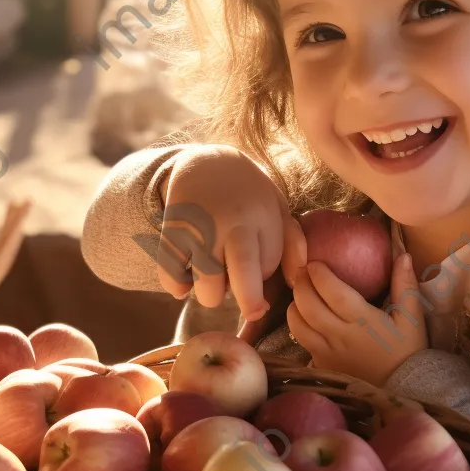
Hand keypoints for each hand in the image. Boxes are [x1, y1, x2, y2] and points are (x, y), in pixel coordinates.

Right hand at [156, 145, 306, 322]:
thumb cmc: (247, 193)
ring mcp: (196, 231)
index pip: (267, 266)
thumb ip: (294, 243)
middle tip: (250, 308)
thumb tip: (298, 280)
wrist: (203, 162)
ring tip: (216, 276)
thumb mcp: (277, 208)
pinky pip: (172, 279)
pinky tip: (189, 277)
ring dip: (212, 294)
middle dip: (249, 303)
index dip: (264, 275)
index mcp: (258, 217)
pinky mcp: (170, 236)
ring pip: (206, 288)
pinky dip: (178, 287)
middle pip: (242, 275)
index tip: (260, 273)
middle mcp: (228, 224)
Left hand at [287, 251, 428, 385]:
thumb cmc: (408, 351)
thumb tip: (403, 255)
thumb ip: (405, 285)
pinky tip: (303, 317)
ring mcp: (327, 353)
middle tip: (302, 271)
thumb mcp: (412, 318)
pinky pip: (301, 342)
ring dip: (294, 305)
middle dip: (300, 284)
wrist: (405, 390)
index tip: (315, 262)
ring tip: (300, 293)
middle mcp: (340, 336)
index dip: (319, 274)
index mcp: (362, 321)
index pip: (332, 292)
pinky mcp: (322, 365)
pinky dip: (296, 325)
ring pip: (297, 325)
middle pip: (308, 306)